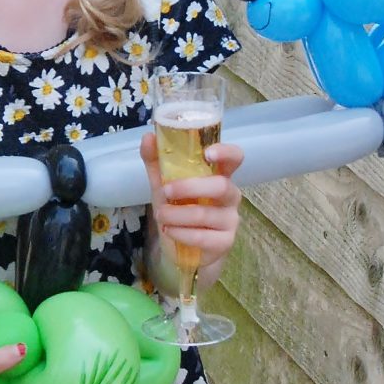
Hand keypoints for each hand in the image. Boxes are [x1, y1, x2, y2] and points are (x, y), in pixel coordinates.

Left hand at [140, 133, 242, 270]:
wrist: (179, 247)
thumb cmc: (177, 208)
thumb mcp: (163, 183)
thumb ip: (156, 160)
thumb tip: (148, 137)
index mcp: (218, 175)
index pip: (234, 158)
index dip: (226, 153)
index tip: (207, 153)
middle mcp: (230, 195)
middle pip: (222, 185)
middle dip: (190, 187)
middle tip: (166, 191)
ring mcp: (231, 220)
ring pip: (206, 214)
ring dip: (176, 214)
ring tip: (160, 215)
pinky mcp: (225, 242)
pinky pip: (203, 237)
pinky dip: (180, 233)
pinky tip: (168, 230)